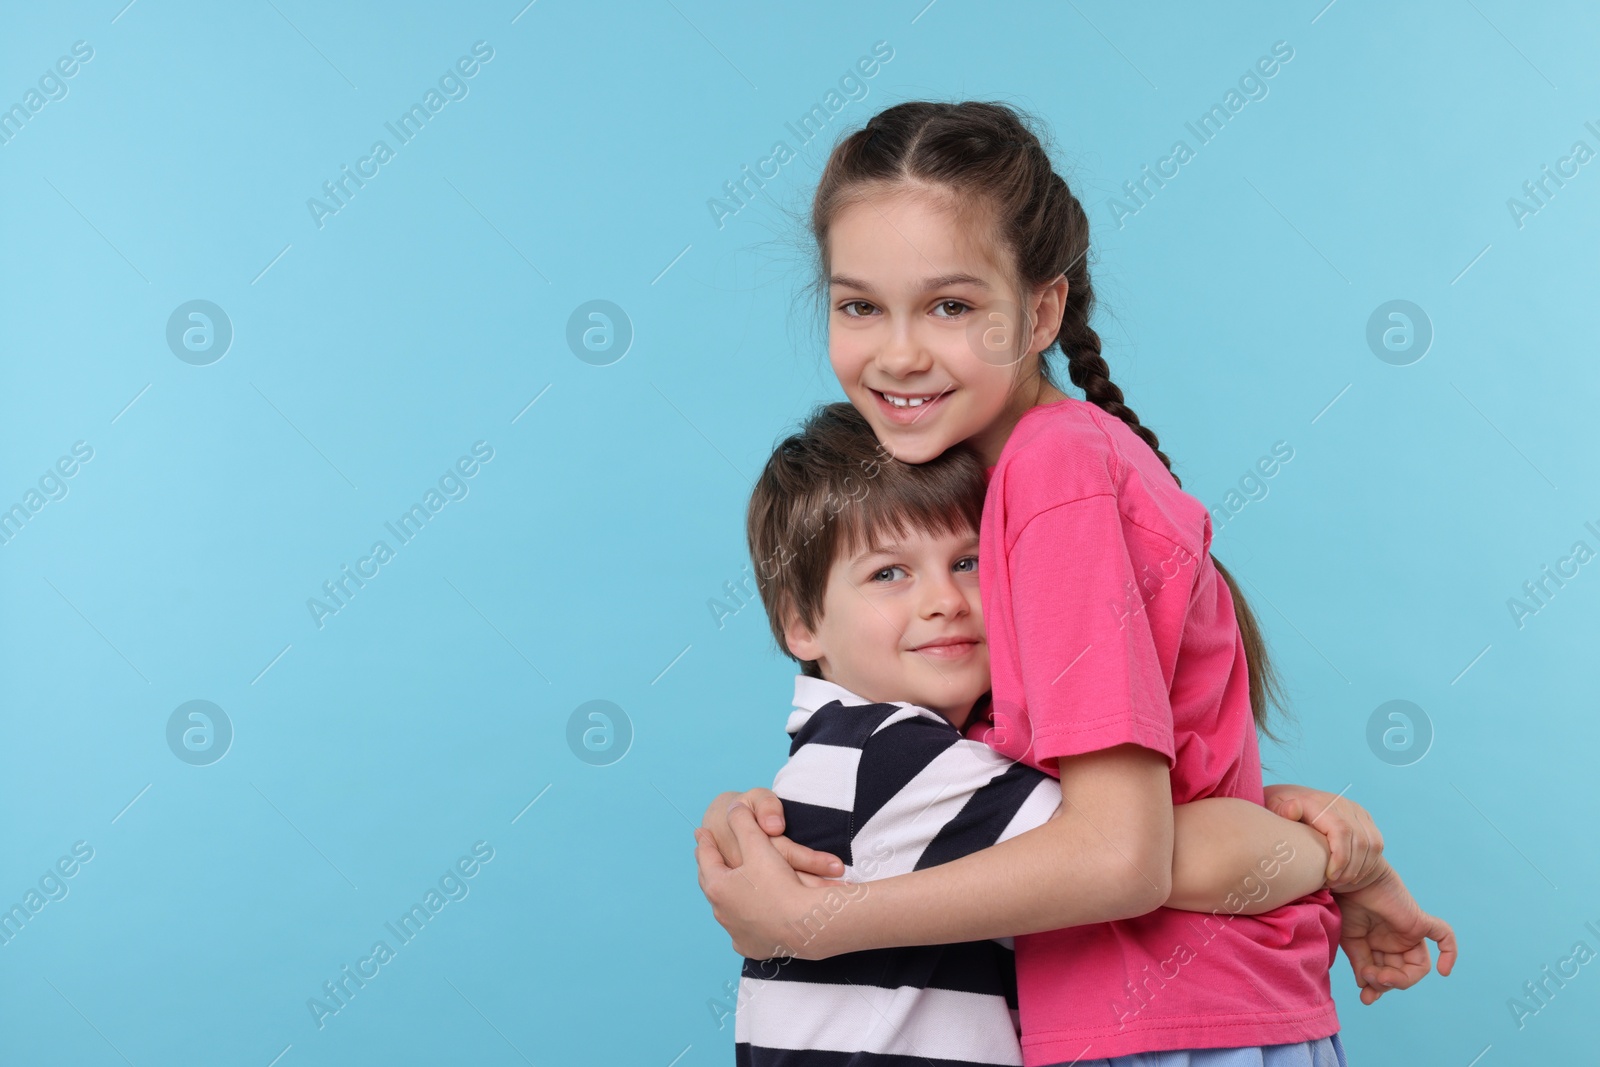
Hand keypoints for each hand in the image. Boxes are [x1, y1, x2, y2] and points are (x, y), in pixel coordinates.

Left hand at [695, 803, 856, 959]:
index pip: (706, 857)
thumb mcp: (760, 844)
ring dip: (725, 895)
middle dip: (709, 867)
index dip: (704, 842)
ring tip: (725, 885)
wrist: (806, 926)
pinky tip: (745, 921)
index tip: (701, 832)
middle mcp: (722, 912)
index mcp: (719, 886)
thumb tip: (733, 808)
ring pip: (724, 908)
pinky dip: (742, 923)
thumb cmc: (781, 884)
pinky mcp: (752, 947)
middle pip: (711, 883)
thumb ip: (744, 822)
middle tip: (706, 855)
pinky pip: (742, 932)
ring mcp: (736, 932)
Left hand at [1264, 783, 1383, 890]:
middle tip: (1332, 883)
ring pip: (1371, 844)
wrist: (1288, 801)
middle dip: (1350, 867)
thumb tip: (1292, 809)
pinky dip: (1366, 863)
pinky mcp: (1364, 818)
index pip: (1341, 829)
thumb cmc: (1277, 814)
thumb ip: (1280, 811)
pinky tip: (1350, 874)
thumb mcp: (1271, 810)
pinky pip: (1376, 843)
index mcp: (1318, 801)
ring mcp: (1355, 810)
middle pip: (1359, 840)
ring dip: (1359, 867)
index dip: (1340, 857)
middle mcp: (1340, 803)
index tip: (1329, 877)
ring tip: (1339, 881)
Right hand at [1333, 860, 1456, 1004]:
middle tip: (1369, 978)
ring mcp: (1410, 932)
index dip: (1379, 988)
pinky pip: (1443, 936)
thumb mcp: (1350, 941)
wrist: (1348, 878)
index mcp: (1379, 945)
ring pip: (1418, 967)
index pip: (1387, 974)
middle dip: (1385, 982)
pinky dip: (1448, 952)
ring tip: (1381, 976)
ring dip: (1401, 978)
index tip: (1366, 997)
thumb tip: (1366, 987)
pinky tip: (1444, 972)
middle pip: (1402, 974)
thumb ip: (1361, 963)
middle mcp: (1396, 941)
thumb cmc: (1346, 905)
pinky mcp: (1419, 921)